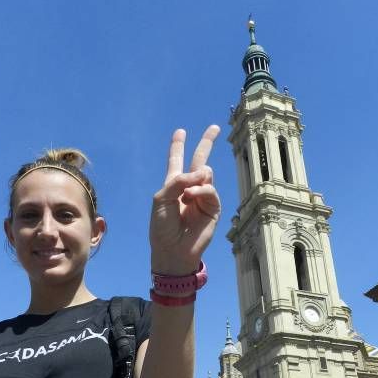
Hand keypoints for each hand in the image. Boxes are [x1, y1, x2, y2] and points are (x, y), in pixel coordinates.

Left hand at [150, 125, 220, 275]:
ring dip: (196, 180)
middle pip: (199, 160)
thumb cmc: (162, 227)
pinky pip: (210, 189)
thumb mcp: (162, 198)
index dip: (177, 146)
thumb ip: (179, 181)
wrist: (173, 249)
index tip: (180, 132)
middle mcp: (189, 189)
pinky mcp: (212, 208)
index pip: (176, 161)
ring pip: (206, 173)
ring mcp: (202, 198)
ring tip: (187, 196)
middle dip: (206, 143)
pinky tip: (192, 198)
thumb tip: (203, 173)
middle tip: (215, 128)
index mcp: (174, 185)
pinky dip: (201, 191)